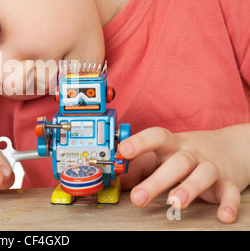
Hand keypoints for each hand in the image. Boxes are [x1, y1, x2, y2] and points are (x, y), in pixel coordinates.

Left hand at [119, 125, 249, 223]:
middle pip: (178, 162)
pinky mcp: (229, 183)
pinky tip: (223, 216)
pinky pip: (231, 193)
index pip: (157, 136)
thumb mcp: (166, 152)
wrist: (233, 147)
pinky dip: (229, 204)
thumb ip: (142, 164)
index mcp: (173, 144)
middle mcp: (192, 153)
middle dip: (157, 180)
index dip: (140, 141)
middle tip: (138, 198)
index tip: (123, 150)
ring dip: (190, 187)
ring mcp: (211, 166)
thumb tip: (118, 178)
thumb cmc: (189, 153)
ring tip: (176, 202)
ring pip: (204, 173)